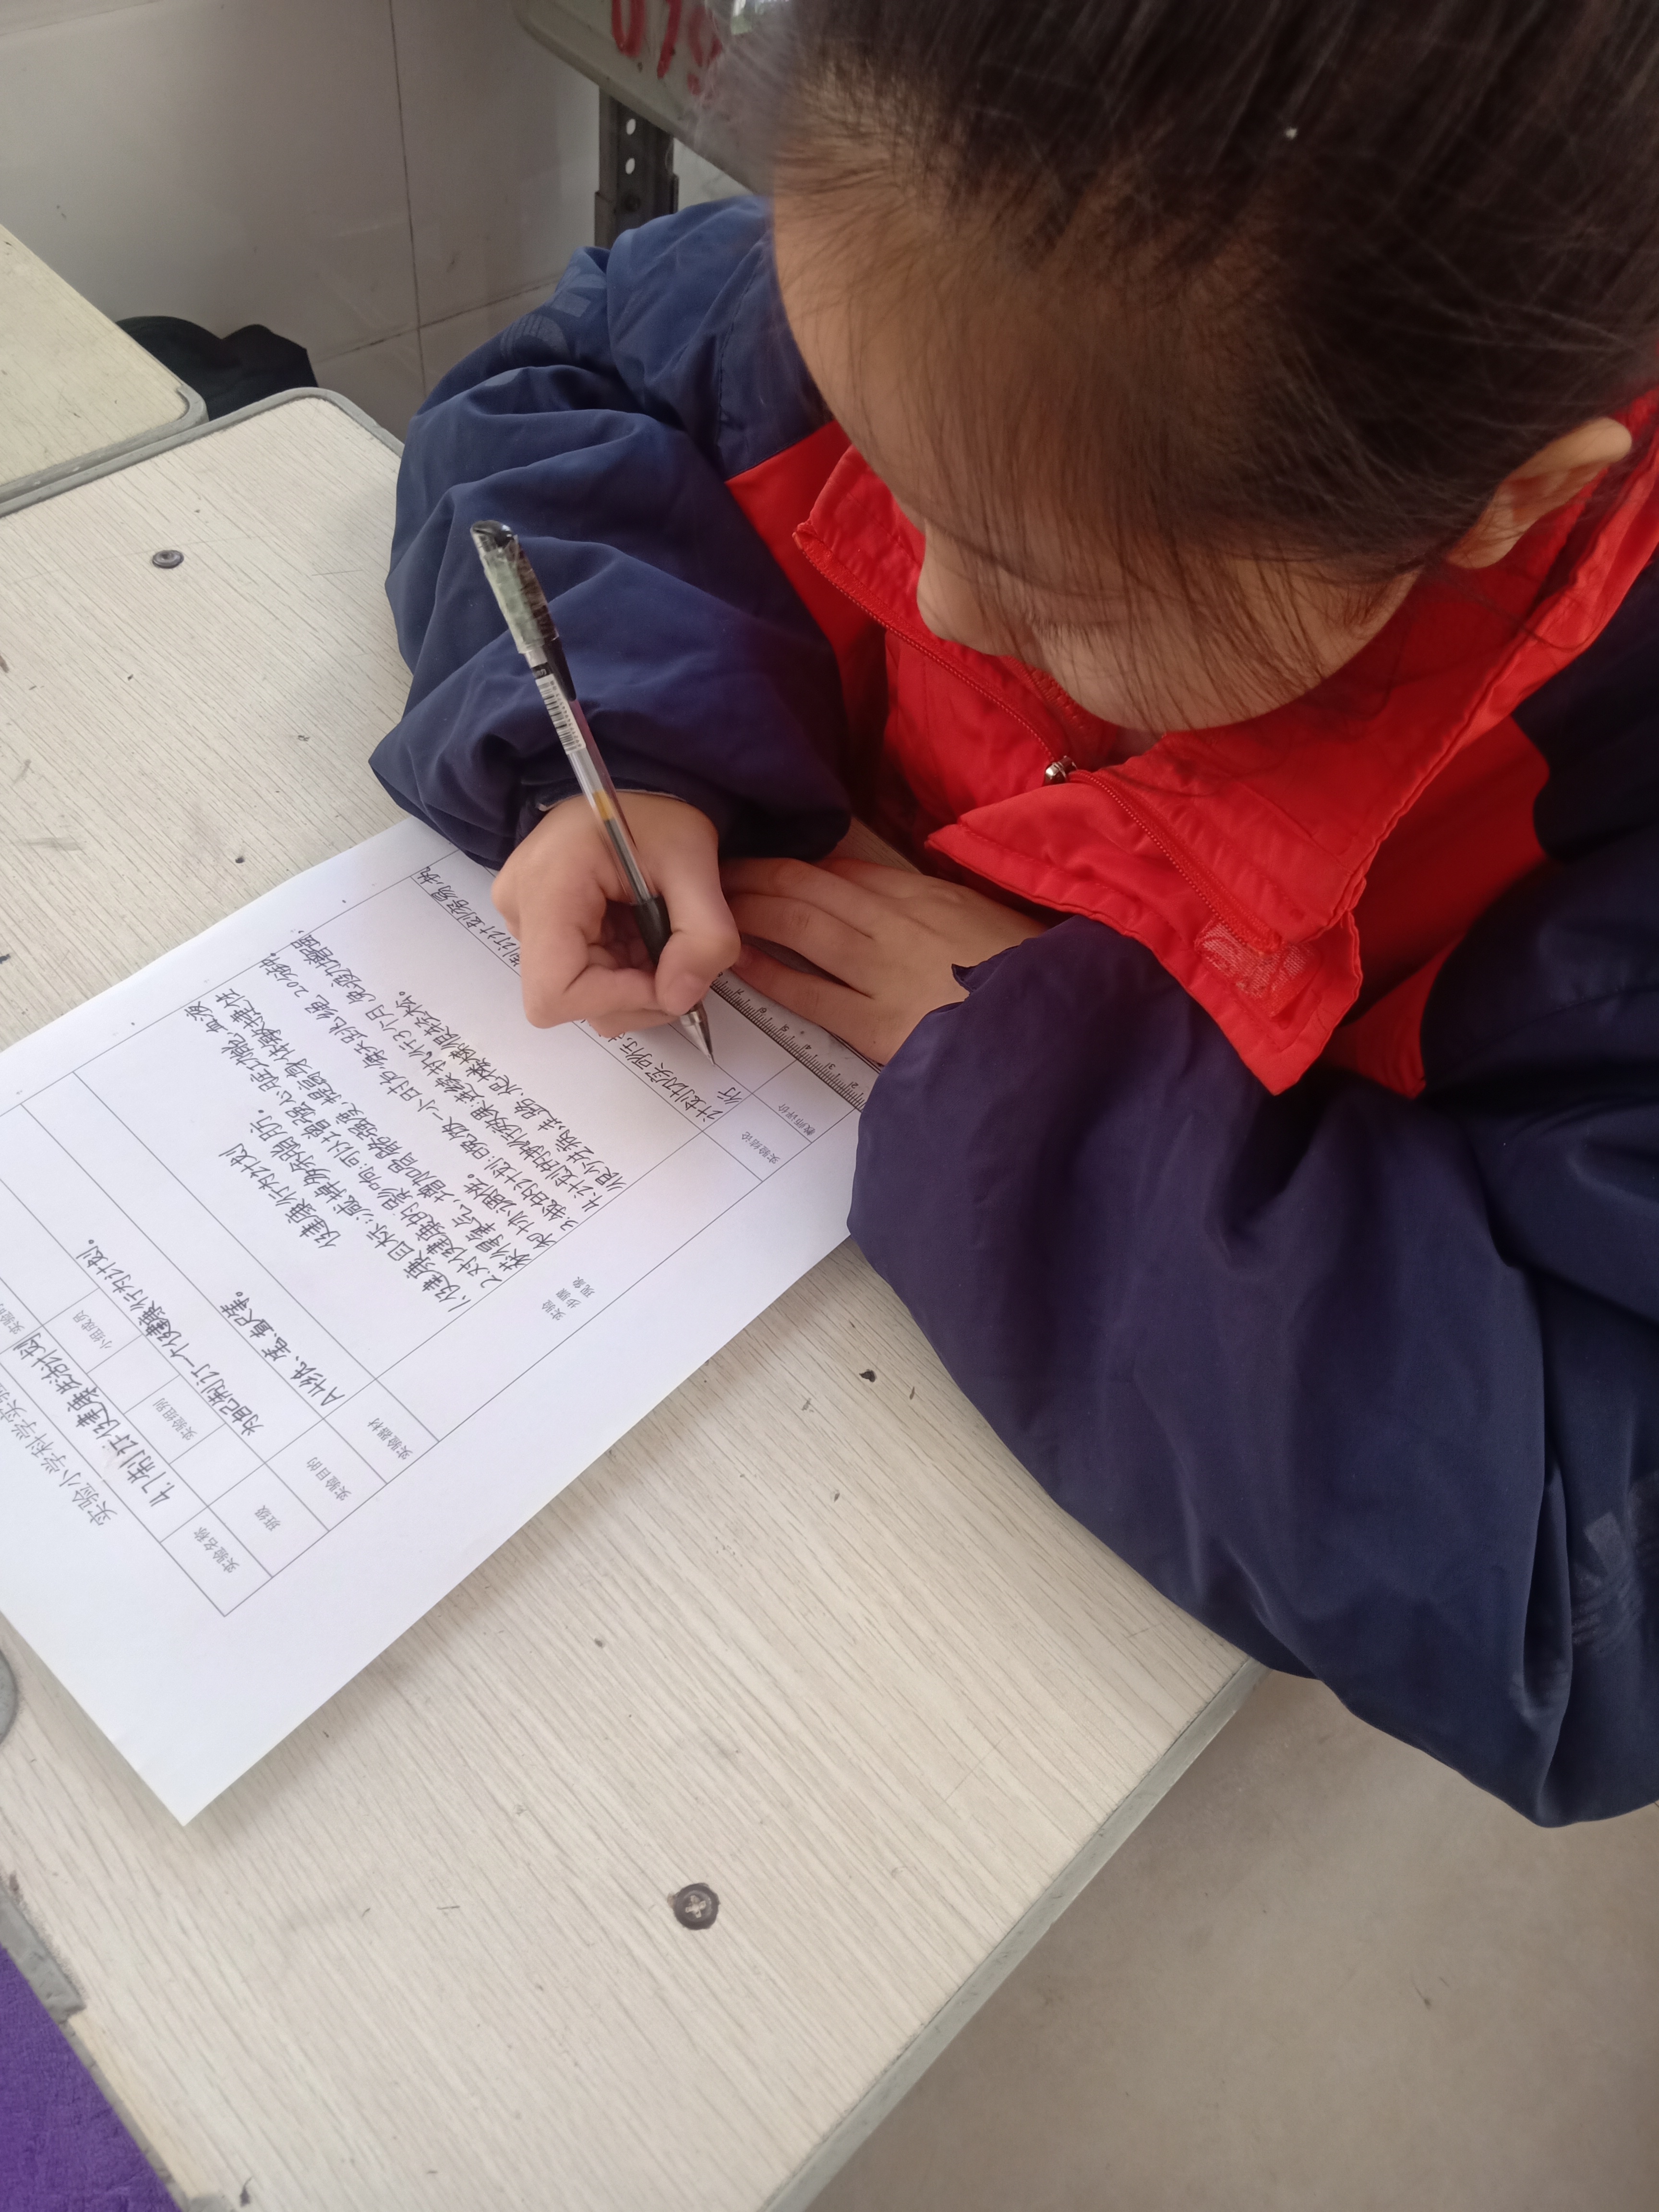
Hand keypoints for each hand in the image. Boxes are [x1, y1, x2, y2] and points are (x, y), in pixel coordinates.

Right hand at [493, 793, 738, 1035]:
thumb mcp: (695, 862)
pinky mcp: (539, 925)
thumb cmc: (657, 811)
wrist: (633, 781)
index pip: (555, 993)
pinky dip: (622, 970)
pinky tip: (641, 933)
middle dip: (636, 993)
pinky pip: (582, 974)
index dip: (617, 1001)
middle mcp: (520, 909)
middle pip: (571, 1000)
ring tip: (658, 936)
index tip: (667, 979)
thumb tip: (681, 999)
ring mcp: (525, 919)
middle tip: (677, 955)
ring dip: (632, 983)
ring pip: (580, 994)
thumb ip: (702, 934)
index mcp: (547, 889)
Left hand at [720, 855, 1045, 1063]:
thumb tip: (916, 903)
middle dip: (762, 875)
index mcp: (933, 898)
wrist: (1061, 1032)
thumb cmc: (1038, 984)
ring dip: (753, 910)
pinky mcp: (879, 1026)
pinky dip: (770, 973)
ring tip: (715, 902)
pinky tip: (737, 961)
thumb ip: (951, 911)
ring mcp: (887, 972)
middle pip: (814, 888)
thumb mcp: (998, 926)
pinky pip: (811, 993)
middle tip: (719, 867)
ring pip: (803, 927)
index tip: (770, 859)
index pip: (853, 871)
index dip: (805, 864)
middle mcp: (902, 924)